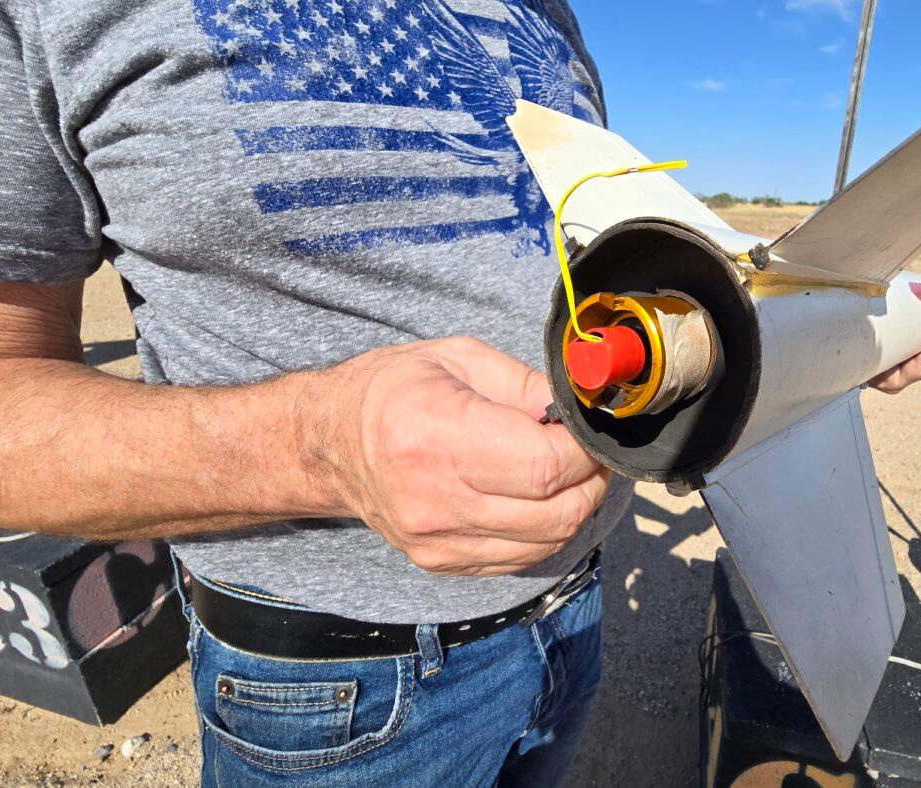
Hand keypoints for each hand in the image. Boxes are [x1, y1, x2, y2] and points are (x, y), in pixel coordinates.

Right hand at [319, 337, 609, 576]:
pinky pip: (520, 558)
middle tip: (592, 452)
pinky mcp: (440, 562)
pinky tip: (539, 498)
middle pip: (556, 513)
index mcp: (438, 436)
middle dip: (591, 481)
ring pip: (546, 542)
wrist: (329, 444)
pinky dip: (545, 531)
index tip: (592, 431)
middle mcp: (435, 499)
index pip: (545, 466)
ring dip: (575, 508)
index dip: (586, 451)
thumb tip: (577, 407)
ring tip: (569, 471)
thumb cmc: (391, 389)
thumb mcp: (456, 358)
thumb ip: (524, 384)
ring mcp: (437, 541)